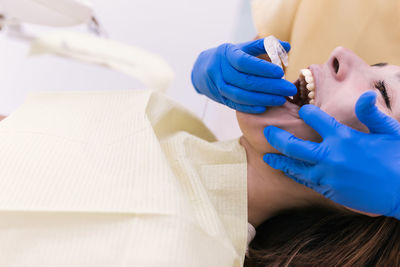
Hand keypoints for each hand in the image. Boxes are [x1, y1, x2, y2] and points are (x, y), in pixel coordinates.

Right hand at [191, 39, 296, 113]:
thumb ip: (264, 46)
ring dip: (263, 99)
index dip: (263, 68)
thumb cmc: (229, 57)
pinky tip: (265, 108)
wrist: (203, 69)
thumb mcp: (242, 47)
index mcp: (227, 53)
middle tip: (289, 89)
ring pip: (241, 95)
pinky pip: (236, 105)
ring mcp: (219, 86)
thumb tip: (287, 46)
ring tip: (281, 99)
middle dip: (270, 86)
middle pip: (246, 81)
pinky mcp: (221, 98)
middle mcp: (221, 70)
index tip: (281, 73)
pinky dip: (251, 107)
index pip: (245, 62)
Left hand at [263, 91, 399, 218]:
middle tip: (267, 131)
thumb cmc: (399, 159)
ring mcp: (327, 175)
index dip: (306, 112)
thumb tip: (364, 94)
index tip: (302, 110)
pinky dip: (295, 175)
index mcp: (343, 137)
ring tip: (267, 157)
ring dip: (279, 160)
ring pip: (294, 166)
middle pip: (292, 145)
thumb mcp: (390, 131)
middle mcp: (330, 156)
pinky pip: (305, 181)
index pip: (315, 119)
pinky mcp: (329, 191)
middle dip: (277, 136)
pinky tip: (288, 172)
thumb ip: (372, 113)